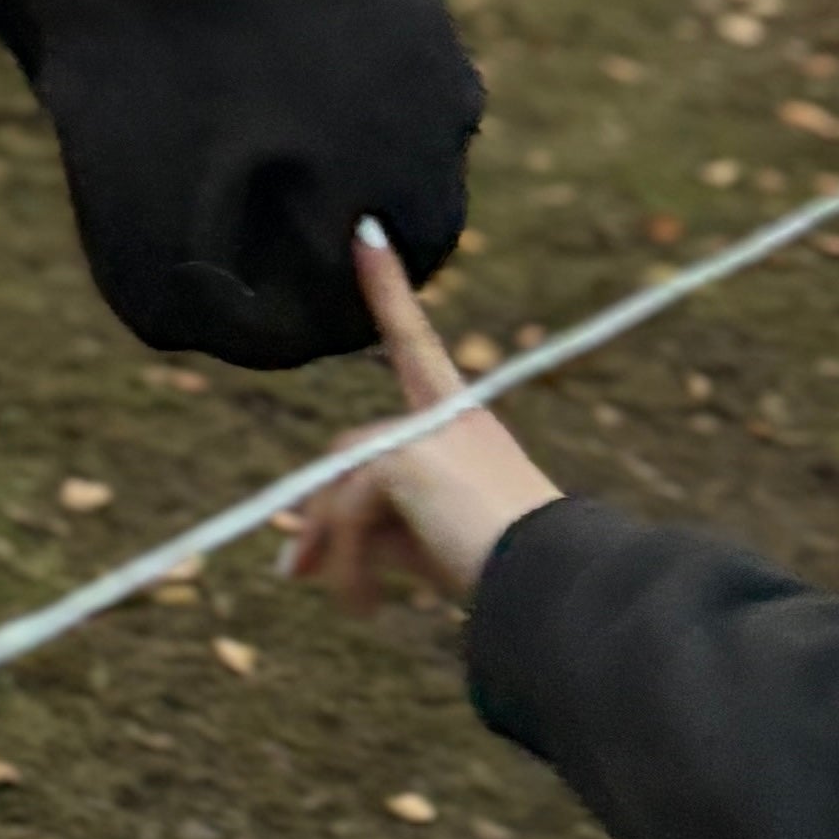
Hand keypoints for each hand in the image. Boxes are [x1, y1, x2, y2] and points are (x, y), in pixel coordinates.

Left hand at [278, 220, 562, 607]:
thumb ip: (365, 526)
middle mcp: (447, 415)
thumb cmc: (501, 566)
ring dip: (335, 549)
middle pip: (352, 453)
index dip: (390, 288)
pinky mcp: (405, 460)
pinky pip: (348, 512)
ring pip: (343, 486)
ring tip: (357, 604)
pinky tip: (368, 604)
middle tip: (294, 572)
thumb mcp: (428, 538)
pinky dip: (349, 563)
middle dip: (321, 516)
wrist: (550, 582)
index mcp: (463, 421)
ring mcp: (425, 433)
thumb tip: (288, 544)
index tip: (365, 233)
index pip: (418, 343)